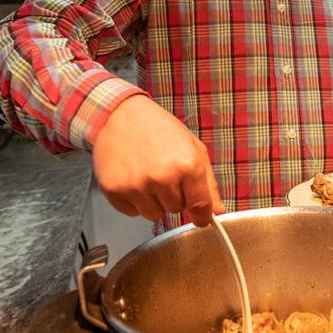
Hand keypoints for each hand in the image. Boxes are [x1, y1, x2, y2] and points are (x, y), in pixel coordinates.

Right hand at [91, 95, 224, 225]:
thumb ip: (208, 183)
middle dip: (173, 196)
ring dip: (154, 202)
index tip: (201, 218)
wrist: (120, 114)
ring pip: (154, 215)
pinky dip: (134, 201)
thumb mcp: (193, 148)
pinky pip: (132, 213)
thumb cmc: (158, 128)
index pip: (200, 207)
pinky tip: (133, 178)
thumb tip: (217, 211)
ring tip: (148, 175)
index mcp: (188, 164)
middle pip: (176, 210)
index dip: (202, 216)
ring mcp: (137, 185)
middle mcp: (163, 177)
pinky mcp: (115, 190)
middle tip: (164, 173)